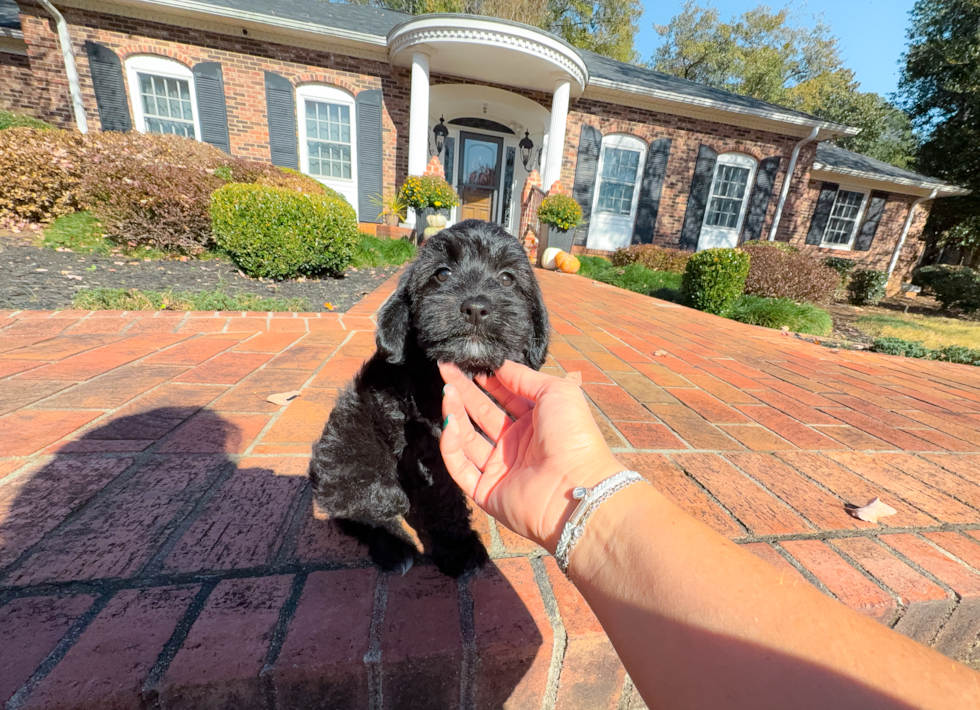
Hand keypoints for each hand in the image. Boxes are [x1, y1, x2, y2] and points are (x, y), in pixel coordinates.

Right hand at [439, 360, 622, 552]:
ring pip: (468, 438)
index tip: (468, 362)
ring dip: (455, 413)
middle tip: (445, 369)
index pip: (505, 396)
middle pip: (483, 413)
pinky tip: (450, 423)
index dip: (488, 380)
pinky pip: (460, 466)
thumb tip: (499, 365)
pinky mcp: (486, 490)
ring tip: (447, 391)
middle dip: (464, 391)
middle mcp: (517, 444)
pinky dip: (451, 445)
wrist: (576, 487)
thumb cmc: (574, 436)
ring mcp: (500, 468)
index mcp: (536, 422)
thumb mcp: (556, 392)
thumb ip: (525, 377)